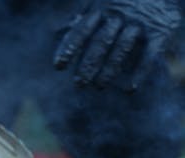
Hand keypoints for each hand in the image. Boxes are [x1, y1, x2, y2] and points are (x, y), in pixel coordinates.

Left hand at [54, 0, 181, 89]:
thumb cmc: (124, 0)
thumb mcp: (102, 2)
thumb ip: (84, 16)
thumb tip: (64, 29)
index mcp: (101, 8)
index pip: (81, 30)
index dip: (69, 48)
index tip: (58, 66)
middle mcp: (119, 15)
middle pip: (100, 42)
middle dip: (88, 64)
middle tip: (79, 84)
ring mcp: (139, 23)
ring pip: (121, 49)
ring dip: (109, 70)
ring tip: (98, 86)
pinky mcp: (159, 31)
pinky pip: (150, 53)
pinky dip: (140, 71)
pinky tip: (130, 89)